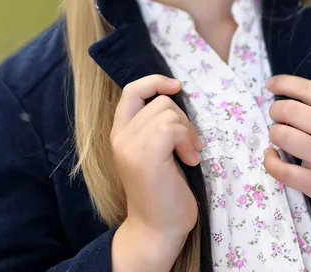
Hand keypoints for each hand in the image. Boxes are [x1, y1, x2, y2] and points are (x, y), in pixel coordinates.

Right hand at [110, 75, 202, 241]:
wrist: (157, 229)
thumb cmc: (163, 190)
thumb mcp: (155, 150)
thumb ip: (155, 125)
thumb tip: (176, 95)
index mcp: (120, 132)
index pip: (132, 90)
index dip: (155, 81)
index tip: (176, 86)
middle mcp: (120, 136)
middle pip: (160, 101)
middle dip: (183, 119)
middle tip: (188, 146)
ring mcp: (130, 146)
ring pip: (169, 113)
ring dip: (188, 132)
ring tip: (188, 155)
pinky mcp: (144, 157)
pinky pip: (172, 128)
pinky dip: (187, 141)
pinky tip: (190, 161)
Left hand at [264, 75, 310, 221]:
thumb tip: (288, 96)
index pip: (306, 89)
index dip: (282, 83)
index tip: (270, 85)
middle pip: (288, 110)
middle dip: (276, 110)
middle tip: (277, 116)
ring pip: (282, 136)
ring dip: (274, 133)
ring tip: (280, 136)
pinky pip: (282, 170)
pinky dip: (270, 161)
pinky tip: (272, 156)